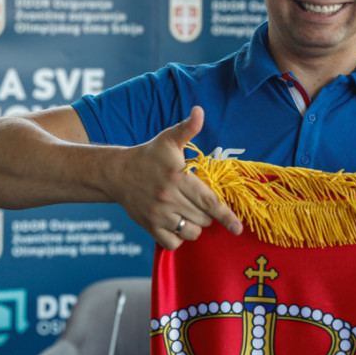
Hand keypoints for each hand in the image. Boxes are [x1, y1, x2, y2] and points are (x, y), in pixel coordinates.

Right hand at [116, 106, 242, 249]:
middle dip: (209, 215)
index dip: (226, 216)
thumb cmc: (148, 156)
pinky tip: (178, 225)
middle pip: (203, 218)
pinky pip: (173, 243)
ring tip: (191, 214)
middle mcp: (168, 198)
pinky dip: (179, 238)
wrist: (117, 173)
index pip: (208, 201)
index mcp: (177, 177)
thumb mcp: (168, 139)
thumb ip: (187, 128)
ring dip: (196, 227)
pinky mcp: (149, 226)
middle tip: (201, 203)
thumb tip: (199, 111)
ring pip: (190, 232)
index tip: (238, 227)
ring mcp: (158, 214)